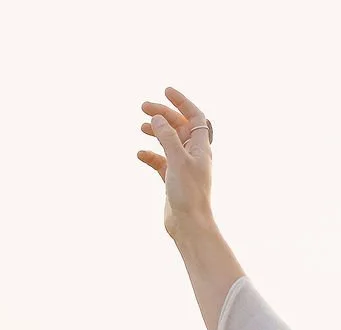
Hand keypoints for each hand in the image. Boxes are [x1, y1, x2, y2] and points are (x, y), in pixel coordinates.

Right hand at [137, 86, 213, 239]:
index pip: (194, 116)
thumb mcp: (177, 160)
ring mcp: (182, 167)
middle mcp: (193, 155)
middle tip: (143, 106)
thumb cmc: (189, 194)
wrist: (189, 227)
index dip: (182, 102)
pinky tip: (140, 154)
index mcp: (201, 148)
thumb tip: (156, 117)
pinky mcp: (172, 180)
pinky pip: (160, 161)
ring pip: (168, 142)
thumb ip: (167, 137)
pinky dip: (150, 155)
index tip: (166, 91)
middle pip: (178, 126)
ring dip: (155, 132)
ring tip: (141, 126)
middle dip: (162, 114)